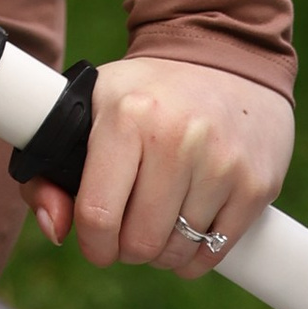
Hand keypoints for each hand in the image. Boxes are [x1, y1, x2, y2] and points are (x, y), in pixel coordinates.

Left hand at [24, 57, 292, 276]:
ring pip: (177, 253)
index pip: (97, 215)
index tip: (97, 236)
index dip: (91, 242)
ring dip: (165, 248)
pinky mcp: (256, 184)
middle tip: (133, 218)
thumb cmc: (147, 94)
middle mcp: (178, 138)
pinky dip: (198, 251)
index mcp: (128, 115)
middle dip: (128, 244)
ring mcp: (222, 162)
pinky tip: (193, 218)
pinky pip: (215, 254)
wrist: (226, 55)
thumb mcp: (92, 108)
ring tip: (164, 212)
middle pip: (139, 244)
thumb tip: (55, 230)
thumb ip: (51, 172)